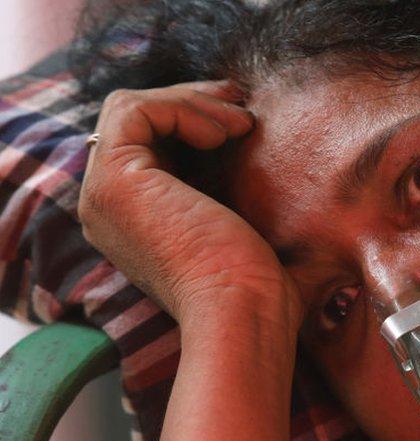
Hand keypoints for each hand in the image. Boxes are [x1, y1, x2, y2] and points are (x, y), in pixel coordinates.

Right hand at [79, 80, 303, 330]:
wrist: (244, 314)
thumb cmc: (258, 288)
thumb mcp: (245, 229)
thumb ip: (233, 194)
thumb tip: (270, 156)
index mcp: (134, 220)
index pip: (148, 145)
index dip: (193, 119)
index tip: (243, 117)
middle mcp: (107, 206)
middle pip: (137, 123)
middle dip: (192, 101)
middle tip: (241, 101)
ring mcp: (103, 193)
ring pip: (132, 109)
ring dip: (193, 102)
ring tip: (242, 122)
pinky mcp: (115, 180)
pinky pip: (136, 111)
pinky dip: (184, 109)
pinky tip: (225, 133)